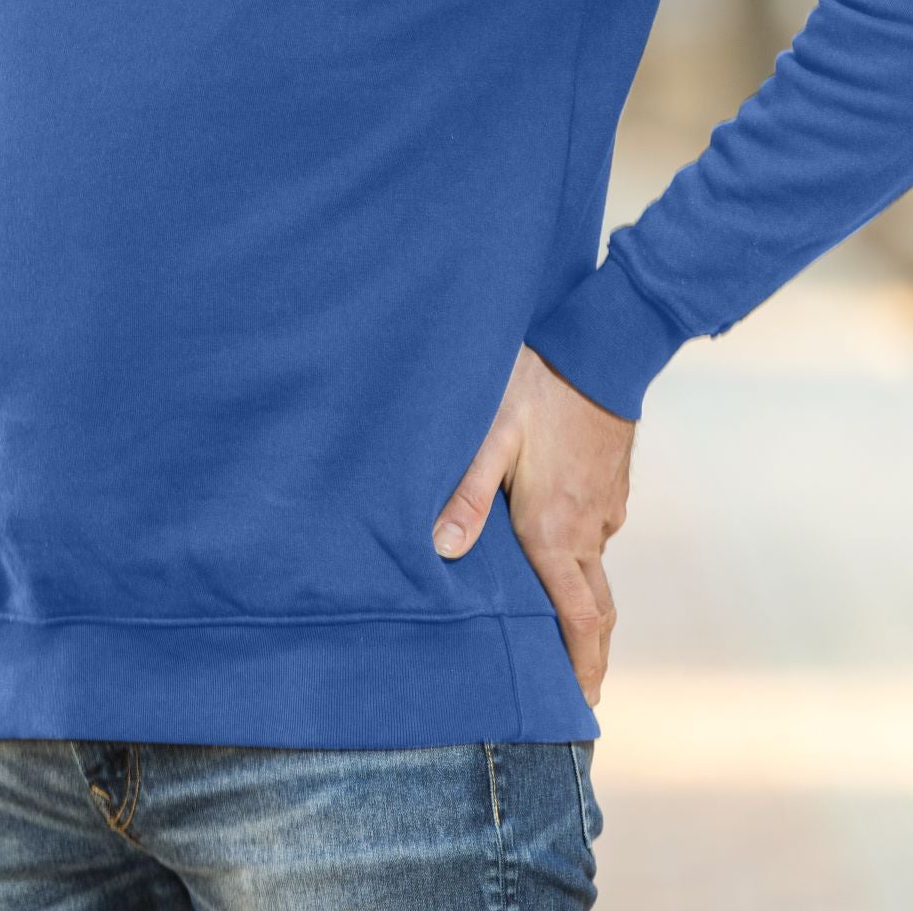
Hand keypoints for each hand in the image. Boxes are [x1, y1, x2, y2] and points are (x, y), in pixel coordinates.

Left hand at [430, 343, 634, 706]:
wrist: (598, 346)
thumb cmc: (538, 387)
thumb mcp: (490, 437)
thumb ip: (466, 495)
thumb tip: (442, 551)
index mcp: (557, 530)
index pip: (579, 619)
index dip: (582, 666)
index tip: (586, 705)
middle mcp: (590, 528)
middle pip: (595, 607)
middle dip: (587, 651)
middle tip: (578, 688)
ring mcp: (606, 506)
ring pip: (592, 567)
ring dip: (578, 601)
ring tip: (552, 625)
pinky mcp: (610, 483)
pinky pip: (595, 534)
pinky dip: (579, 558)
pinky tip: (552, 548)